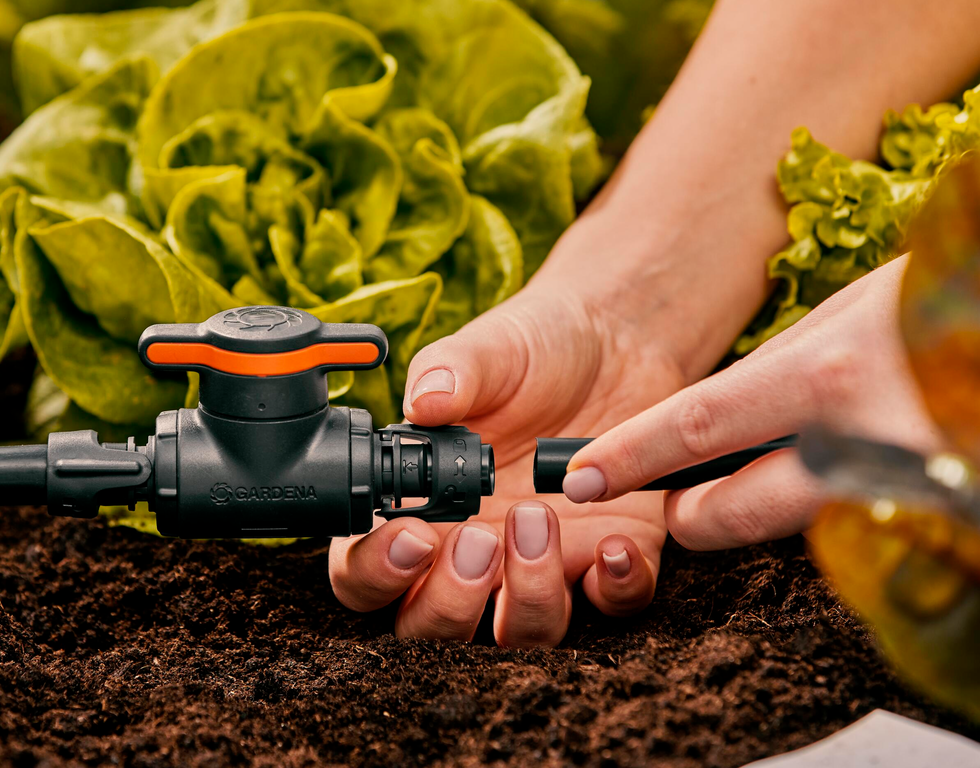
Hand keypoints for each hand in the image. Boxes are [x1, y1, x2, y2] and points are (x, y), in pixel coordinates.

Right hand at [328, 274, 685, 646]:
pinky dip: (614, 588)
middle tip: (478, 540)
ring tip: (539, 518)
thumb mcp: (486, 349)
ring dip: (526, 596)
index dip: (376, 573)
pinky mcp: (605, 561)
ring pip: (517, 636)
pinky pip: (609, 606)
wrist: (615, 342)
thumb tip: (423, 402)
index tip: (413, 536)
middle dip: (448, 603)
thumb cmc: (532, 349)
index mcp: (415, 509)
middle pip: (429, 629)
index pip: (363, 573)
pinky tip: (613, 544)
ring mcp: (535, 568)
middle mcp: (467, 553)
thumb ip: (448, 372)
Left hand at [563, 256, 943, 549]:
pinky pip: (866, 536)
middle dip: (692, 516)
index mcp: (832, 370)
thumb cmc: (953, 298)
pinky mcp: (953, 524)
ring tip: (756, 489)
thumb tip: (720, 417)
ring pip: (801, 530)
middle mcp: (869, 438)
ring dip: (765, 515)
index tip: (581, 472)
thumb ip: (788, 365)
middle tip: (672, 505)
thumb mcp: (860, 307)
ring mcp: (914, 490)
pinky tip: (852, 482)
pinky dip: (841, 517)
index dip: (633, 454)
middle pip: (738, 511)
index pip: (701, 424)